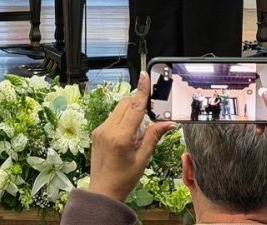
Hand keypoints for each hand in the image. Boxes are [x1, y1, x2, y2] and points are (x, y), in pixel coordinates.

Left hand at [88, 71, 175, 201]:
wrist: (103, 191)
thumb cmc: (123, 179)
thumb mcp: (143, 158)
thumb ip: (153, 136)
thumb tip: (168, 123)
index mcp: (120, 137)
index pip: (135, 107)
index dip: (142, 90)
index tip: (145, 76)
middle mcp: (107, 130)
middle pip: (126, 104)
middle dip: (139, 104)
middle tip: (150, 116)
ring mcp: (100, 130)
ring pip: (119, 109)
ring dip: (131, 112)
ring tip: (137, 132)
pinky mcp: (97, 131)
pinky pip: (113, 117)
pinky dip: (123, 119)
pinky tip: (128, 134)